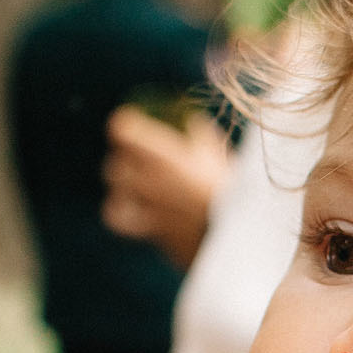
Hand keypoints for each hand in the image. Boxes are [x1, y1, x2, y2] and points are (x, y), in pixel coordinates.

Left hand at [103, 107, 228, 269]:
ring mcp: (143, 205)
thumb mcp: (219, 153)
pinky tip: (132, 210)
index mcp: (162, 153)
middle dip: (127, 160)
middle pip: (117, 162)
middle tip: (140, 160)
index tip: (131, 127)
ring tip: (137, 187)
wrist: (236, 233)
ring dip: (123, 185)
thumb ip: (200, 134)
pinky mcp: (145, 228)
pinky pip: (116, 217)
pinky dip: (119, 211)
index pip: (121, 129)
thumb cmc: (231, 189)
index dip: (125, 126)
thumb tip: (191, 120)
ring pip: (116, 188)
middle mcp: (146, 177)